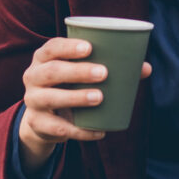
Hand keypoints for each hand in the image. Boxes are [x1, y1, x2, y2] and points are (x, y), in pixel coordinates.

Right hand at [18, 37, 151, 171]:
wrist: (44, 117)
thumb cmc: (70, 84)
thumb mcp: (83, 73)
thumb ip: (112, 67)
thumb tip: (145, 68)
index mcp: (44, 58)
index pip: (52, 47)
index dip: (68, 47)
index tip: (90, 48)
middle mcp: (33, 76)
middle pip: (51, 71)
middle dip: (77, 71)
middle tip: (103, 73)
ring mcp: (32, 100)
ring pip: (50, 98)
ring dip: (75, 97)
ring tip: (99, 97)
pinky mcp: (37, 123)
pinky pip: (57, 128)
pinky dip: (80, 131)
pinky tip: (99, 131)